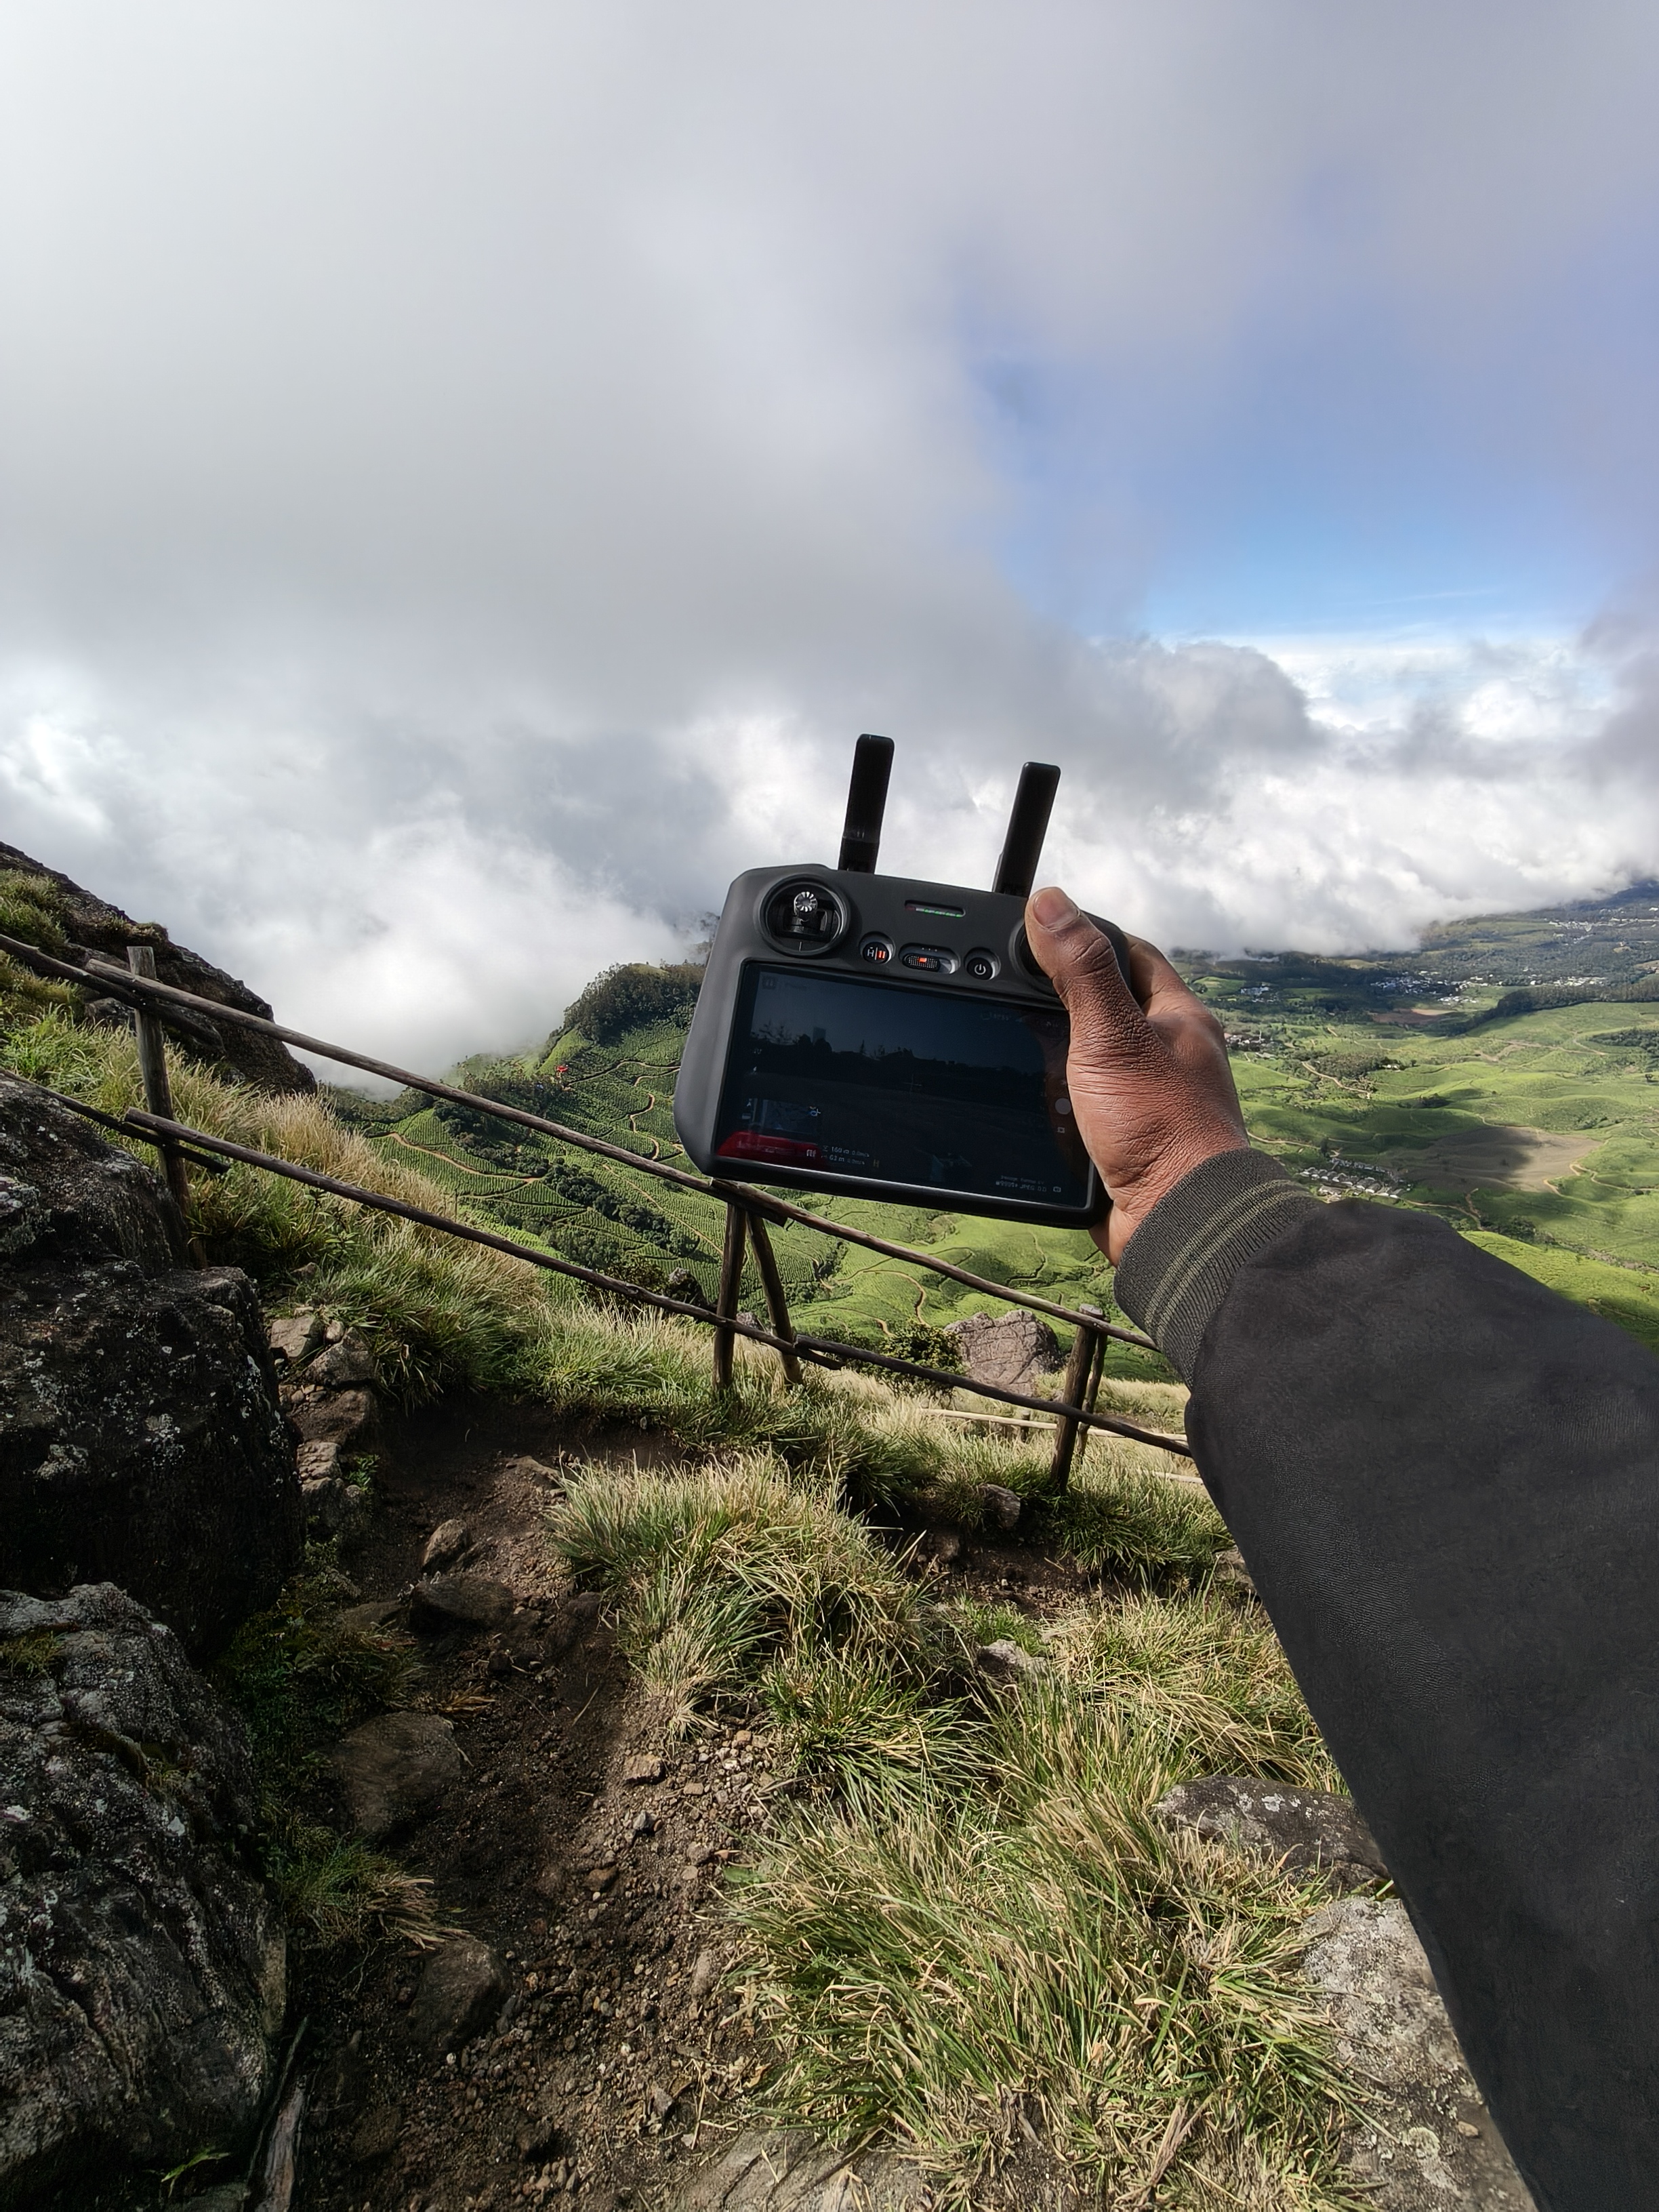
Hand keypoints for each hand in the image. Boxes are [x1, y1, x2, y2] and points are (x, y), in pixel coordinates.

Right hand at [1025, 886, 1250, 1262]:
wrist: (1178, 1222)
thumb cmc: (1162, 1127)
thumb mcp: (1112, 1036)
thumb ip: (1081, 970)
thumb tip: (1050, 903)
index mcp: (1178, 1018)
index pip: (1131, 954)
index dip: (1086, 937)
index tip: (1040, 931)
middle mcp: (1169, 1056)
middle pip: (1107, 1007)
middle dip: (1061, 1001)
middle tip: (1015, 995)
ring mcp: (1150, 1101)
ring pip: (1091, 1062)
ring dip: (1056, 1061)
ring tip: (1020, 1054)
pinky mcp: (1129, 1142)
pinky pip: (1085, 1111)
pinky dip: (1059, 1107)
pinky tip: (1036, 1108)